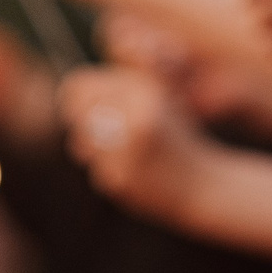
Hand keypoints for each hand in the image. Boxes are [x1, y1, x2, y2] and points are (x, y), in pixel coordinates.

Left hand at [61, 66, 205, 219]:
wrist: (204, 185)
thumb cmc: (176, 139)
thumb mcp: (157, 101)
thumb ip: (117, 90)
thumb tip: (67, 95)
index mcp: (144, 91)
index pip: (79, 87)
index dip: (76, 97)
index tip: (83, 106)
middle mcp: (135, 116)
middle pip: (76, 114)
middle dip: (84, 122)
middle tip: (107, 132)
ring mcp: (127, 150)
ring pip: (81, 142)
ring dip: (94, 148)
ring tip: (124, 152)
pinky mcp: (121, 179)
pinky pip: (96, 169)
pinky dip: (111, 171)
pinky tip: (137, 173)